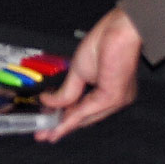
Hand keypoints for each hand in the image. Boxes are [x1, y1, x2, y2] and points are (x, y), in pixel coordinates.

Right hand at [38, 7, 142, 140]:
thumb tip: (49, 101)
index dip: (64, 116)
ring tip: (46, 133)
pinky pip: (86, 112)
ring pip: (84, 117)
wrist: (120, 30)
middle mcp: (113, 97)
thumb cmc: (107, 40)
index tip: (48, 122)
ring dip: (63, 126)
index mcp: (107, 89)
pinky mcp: (112, 97)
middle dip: (61, 125)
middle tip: (44, 133)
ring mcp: (114, 99)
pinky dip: (70, 120)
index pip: (83, 107)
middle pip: (83, 117)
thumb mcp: (78, 71)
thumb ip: (66, 92)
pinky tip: (57, 126)